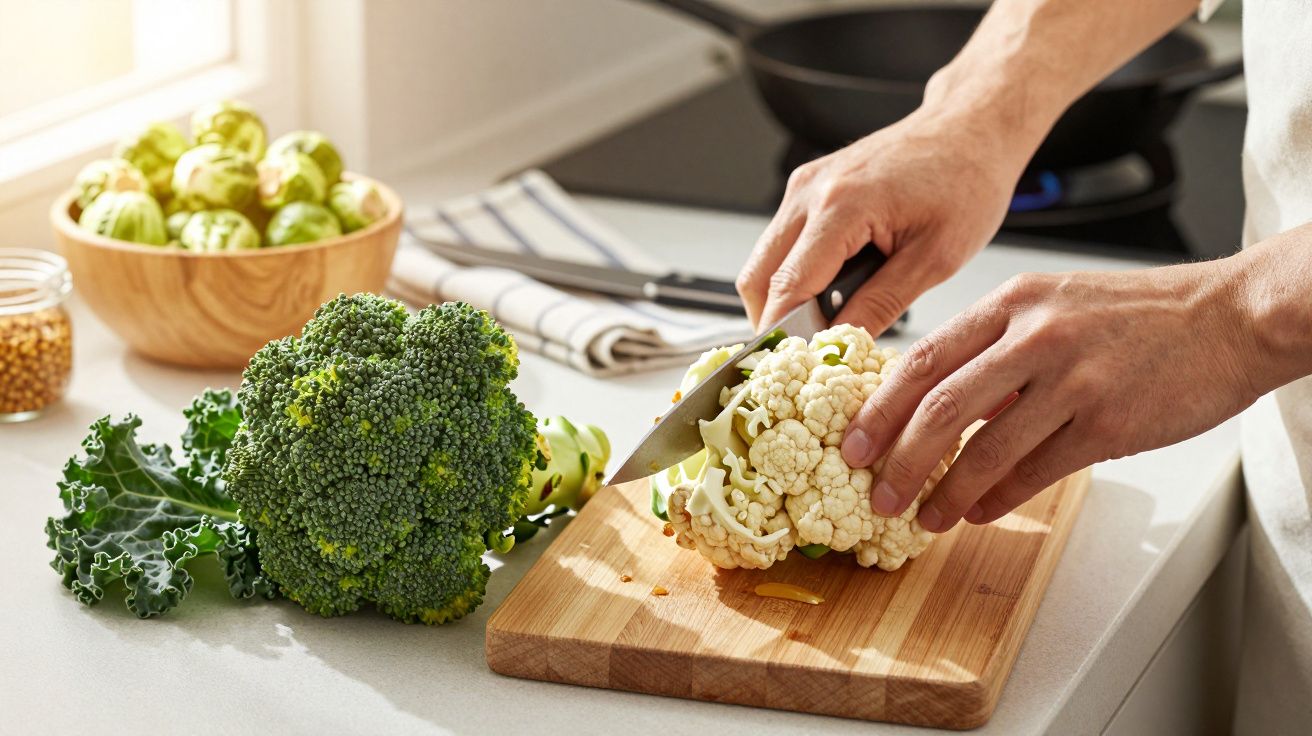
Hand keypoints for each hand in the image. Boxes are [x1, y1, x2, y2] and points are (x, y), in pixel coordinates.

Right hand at [736, 107, 1027, 331]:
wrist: (970, 128)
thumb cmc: (966, 180)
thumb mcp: (935, 258)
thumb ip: (881, 305)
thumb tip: (841, 346)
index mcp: (841, 205)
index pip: (788, 287)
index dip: (784, 337)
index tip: (791, 373)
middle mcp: (810, 191)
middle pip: (757, 278)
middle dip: (774, 324)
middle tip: (805, 360)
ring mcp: (804, 186)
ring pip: (764, 262)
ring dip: (784, 301)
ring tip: (826, 328)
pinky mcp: (809, 188)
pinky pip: (782, 244)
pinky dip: (795, 276)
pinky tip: (832, 294)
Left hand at [840, 260, 1264, 531]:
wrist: (1226, 316)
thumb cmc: (1136, 314)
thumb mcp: (1052, 304)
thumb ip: (993, 346)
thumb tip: (934, 400)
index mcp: (1012, 304)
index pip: (923, 360)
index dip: (879, 409)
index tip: (853, 444)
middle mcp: (1036, 338)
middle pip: (941, 408)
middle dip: (899, 460)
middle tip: (878, 494)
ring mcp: (1074, 381)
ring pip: (985, 449)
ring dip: (946, 493)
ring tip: (925, 517)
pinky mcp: (1109, 423)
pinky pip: (1036, 470)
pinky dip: (999, 498)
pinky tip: (979, 511)